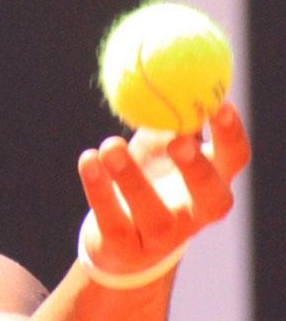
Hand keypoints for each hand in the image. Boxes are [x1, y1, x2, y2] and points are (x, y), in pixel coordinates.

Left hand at [77, 102, 250, 275]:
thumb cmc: (144, 181)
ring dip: (131, 178)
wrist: (118, 242)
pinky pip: (111, 218)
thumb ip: (165, 118)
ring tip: (110, 145)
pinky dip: (98, 189)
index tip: (218, 104)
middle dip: (197, 169)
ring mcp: (160, 237)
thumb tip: (166, 72)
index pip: (233, 159)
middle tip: (178, 139)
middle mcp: (194, 215)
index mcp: (211, 183)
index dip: (230, 134)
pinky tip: (88, 160)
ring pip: (153, 214)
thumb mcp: (156, 149)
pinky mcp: (124, 248)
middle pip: (211, 197)